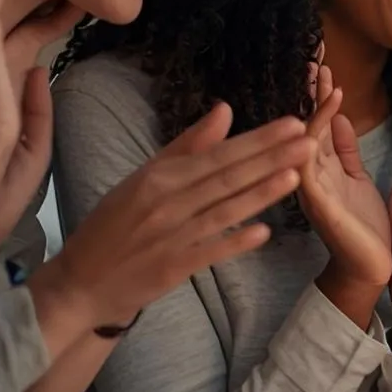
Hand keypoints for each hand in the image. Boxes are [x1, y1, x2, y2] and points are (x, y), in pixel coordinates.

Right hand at [40, 104, 311, 326]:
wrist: (82, 281)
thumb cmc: (116, 225)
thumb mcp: (143, 179)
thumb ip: (186, 146)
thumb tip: (224, 109)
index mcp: (158, 177)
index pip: (218, 154)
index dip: (257, 140)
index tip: (292, 124)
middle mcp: (165, 203)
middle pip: (226, 177)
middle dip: (270, 159)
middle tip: (309, 141)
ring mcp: (170, 236)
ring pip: (223, 211)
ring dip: (260, 194)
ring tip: (295, 176)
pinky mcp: (172, 268)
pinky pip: (209, 251)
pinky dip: (235, 241)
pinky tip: (264, 232)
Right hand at [298, 61, 391, 285]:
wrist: (368, 268)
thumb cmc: (361, 224)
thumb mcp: (354, 177)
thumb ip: (343, 149)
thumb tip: (335, 115)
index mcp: (322, 168)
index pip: (317, 122)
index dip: (319, 93)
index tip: (322, 62)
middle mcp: (310, 176)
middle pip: (305, 126)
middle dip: (310, 93)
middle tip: (314, 59)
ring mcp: (311, 191)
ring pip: (304, 145)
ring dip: (315, 114)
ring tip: (326, 85)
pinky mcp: (319, 208)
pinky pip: (309, 175)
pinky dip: (312, 150)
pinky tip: (312, 129)